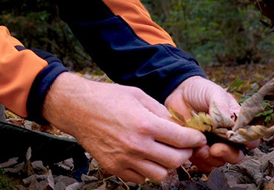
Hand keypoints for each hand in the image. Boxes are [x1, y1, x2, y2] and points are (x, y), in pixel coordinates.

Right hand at [42, 73, 205, 182]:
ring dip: (165, 165)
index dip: (195, 140)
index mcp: (145, 124)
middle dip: (184, 154)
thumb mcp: (137, 95)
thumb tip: (177, 127)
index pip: (182, 140)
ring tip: (161, 153)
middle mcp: (136, 145)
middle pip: (175, 161)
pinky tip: (143, 158)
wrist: (76, 108)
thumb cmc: (106, 98)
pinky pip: (140, 179)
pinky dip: (146, 171)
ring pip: (160, 175)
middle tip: (182, 146)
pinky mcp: (113, 167)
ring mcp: (124, 159)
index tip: (196, 138)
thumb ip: (160, 112)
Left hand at [165, 76, 255, 170]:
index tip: (236, 139)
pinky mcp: (197, 149)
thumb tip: (227, 122)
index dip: (247, 142)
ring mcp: (212, 144)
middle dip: (227, 155)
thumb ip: (221, 106)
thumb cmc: (200, 91)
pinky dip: (199, 160)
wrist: (177, 91)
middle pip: (236, 155)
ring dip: (211, 158)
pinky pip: (202, 163)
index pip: (250, 138)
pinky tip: (192, 149)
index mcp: (236, 123)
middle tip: (216, 149)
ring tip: (200, 148)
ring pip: (219, 161)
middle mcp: (227, 137)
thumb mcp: (214, 92)